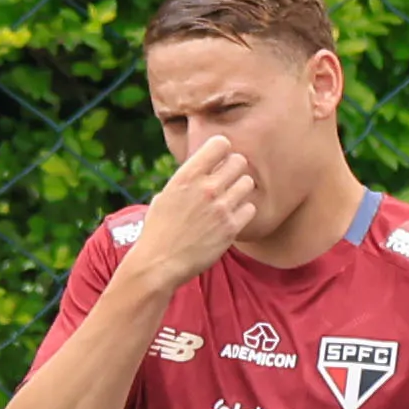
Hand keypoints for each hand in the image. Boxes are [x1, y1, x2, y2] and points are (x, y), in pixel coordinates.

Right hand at [115, 130, 263, 296]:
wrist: (159, 264)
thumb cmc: (158, 230)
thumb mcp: (165, 196)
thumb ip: (186, 180)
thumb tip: (202, 170)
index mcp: (186, 176)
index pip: (220, 144)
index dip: (222, 149)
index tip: (218, 159)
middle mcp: (206, 188)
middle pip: (239, 161)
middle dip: (234, 169)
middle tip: (226, 181)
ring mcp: (220, 208)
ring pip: (247, 183)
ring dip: (240, 189)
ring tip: (229, 200)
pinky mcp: (231, 228)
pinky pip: (250, 208)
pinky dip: (243, 212)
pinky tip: (231, 218)